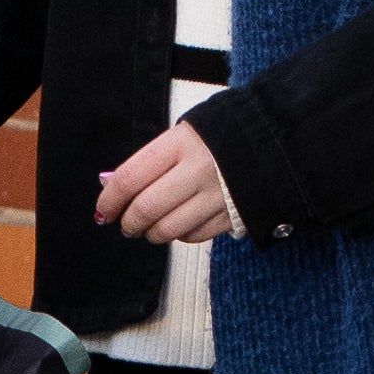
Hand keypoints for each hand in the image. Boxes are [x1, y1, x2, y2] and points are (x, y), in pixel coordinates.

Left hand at [95, 121, 236, 243]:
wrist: (269, 140)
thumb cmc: (219, 137)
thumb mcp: (181, 136)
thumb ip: (148, 161)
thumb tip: (109, 184)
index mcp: (180, 144)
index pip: (130, 178)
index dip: (110, 199)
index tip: (104, 210)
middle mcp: (197, 170)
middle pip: (146, 208)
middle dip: (129, 222)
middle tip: (126, 224)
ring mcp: (216, 195)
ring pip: (168, 229)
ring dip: (151, 233)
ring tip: (149, 228)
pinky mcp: (231, 215)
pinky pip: (193, 236)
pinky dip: (179, 235)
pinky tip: (179, 225)